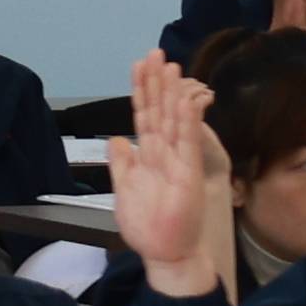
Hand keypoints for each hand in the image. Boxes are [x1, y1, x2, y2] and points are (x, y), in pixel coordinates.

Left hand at [101, 53, 229, 295]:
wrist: (166, 252)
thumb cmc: (147, 224)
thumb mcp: (124, 189)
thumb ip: (121, 163)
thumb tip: (116, 139)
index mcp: (147, 155)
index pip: (143, 115)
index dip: (141, 90)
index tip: (139, 65)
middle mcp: (164, 152)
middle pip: (159, 109)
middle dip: (156, 81)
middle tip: (155, 53)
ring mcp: (179, 159)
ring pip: (173, 119)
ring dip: (172, 93)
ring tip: (170, 66)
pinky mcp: (190, 172)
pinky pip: (187, 142)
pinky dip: (186, 120)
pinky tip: (184, 99)